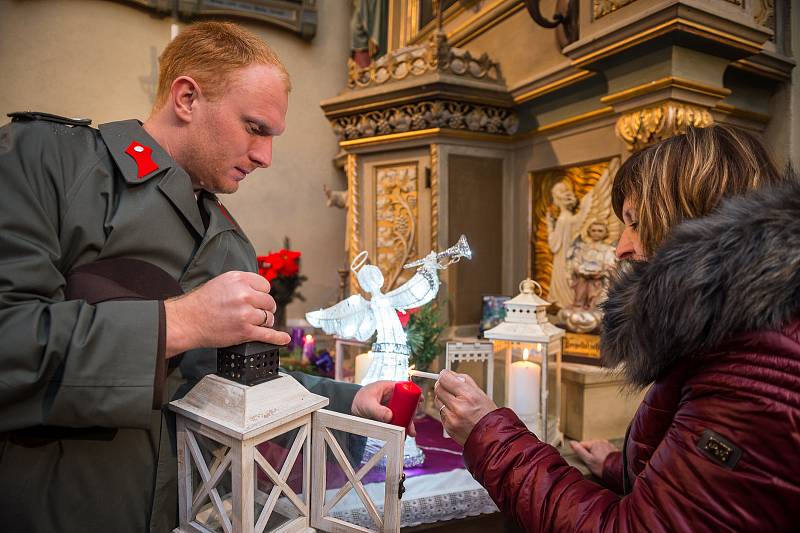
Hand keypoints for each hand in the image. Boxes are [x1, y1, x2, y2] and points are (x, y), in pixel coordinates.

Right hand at [164, 271, 289, 355]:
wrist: (187, 321)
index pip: (265, 286)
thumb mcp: (222, 282)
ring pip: (268, 318)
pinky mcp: (245, 331)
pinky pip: (267, 334)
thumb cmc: (202, 302)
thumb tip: (260, 291)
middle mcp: (245, 295)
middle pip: (269, 302)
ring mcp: (246, 314)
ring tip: (252, 322)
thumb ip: (242, 284)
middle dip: (264, 308)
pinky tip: (284, 339)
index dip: (261, 294)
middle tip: (253, 312)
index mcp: (240, 280)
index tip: (257, 299)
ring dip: (263, 322)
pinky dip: (278, 338)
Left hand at [351, 381, 415, 436]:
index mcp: (389, 387)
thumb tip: (390, 416)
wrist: (352, 410)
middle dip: (412, 414)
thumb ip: (377, 410)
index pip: (405, 388)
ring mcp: (392, 405)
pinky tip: (403, 435)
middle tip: (412, 425)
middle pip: (407, 403)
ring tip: (410, 433)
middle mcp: (393, 396)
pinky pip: (399, 419)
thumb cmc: (359, 401)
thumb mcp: (367, 405)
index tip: (420, 401)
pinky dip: (402, 426)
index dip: (414, 393)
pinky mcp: (390, 414)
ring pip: (404, 412)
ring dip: (408, 422)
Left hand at [434, 369, 496, 445]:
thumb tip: (449, 373)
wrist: (491, 437)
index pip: (446, 379)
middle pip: (438, 389)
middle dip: (442, 385)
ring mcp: (452, 419)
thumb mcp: (480, 393)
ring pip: (437, 401)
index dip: (444, 375)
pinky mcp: (448, 427)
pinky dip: (446, 411)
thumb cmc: (487, 414)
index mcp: (469, 396)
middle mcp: (459, 407)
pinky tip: (457, 413)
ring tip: (455, 402)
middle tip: (447, 386)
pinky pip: (441, 413)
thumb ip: (464, 380)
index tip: (444, 375)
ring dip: (443, 398)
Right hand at [569, 439, 617, 477]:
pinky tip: (605, 462)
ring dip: (597, 455)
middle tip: (593, 464)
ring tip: (600, 464)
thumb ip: (579, 450)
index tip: (584, 460)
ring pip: (597, 449)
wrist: (619, 471)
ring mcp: (608, 445)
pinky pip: (604, 451)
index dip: (581, 453)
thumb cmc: (603, 467)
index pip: (582, 444)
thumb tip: (571, 443)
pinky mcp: (614, 449)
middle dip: (590, 454)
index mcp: (594, 442)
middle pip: (590, 446)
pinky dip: (603, 456)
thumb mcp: (588, 460)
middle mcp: (602, 441)